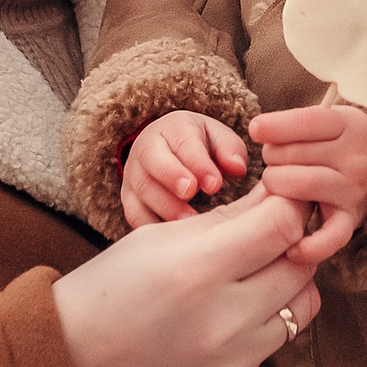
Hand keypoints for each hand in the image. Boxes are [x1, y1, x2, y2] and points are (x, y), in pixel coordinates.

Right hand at [51, 185, 320, 366]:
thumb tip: (279, 196)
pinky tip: (228, 312)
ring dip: (288, 282)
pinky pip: (273, 342)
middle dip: (294, 240)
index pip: (282, 225)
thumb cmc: (105, 293)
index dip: (291, 203)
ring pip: (301, 306)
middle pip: (301, 265)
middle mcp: (222, 320)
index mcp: (195, 270)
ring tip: (255, 271)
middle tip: (273, 230)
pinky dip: (262, 320)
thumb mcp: (156, 240)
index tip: (283, 197)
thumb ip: (225, 220)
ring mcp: (231, 361)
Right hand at [121, 109, 250, 226]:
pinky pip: (134, 213)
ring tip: (188, 221)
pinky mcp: (129, 198)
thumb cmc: (202, 147)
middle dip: (172, 177)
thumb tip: (238, 168)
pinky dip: (150, 225)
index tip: (215, 184)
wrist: (170, 150)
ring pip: (142, 189)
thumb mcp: (218, 139)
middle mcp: (147, 147)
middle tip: (191, 194)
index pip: (184, 142)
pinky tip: (171, 238)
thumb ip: (229, 150)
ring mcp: (134, 173)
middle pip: (154, 161)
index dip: (198, 163)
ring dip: (164, 206)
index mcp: (173, 128)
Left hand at [250, 101, 366, 262]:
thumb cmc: (334, 140)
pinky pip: (332, 237)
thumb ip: (291, 122)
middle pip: (293, 154)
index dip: (275, 127)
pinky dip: (311, 246)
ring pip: (298, 185)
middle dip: (275, 156)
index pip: (306, 123)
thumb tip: (257, 129)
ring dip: (277, 185)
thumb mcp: (322, 120)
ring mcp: (354, 191)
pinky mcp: (351, 220)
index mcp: (350, 125)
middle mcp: (356, 158)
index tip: (256, 130)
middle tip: (281, 160)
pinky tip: (292, 249)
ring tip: (279, 183)